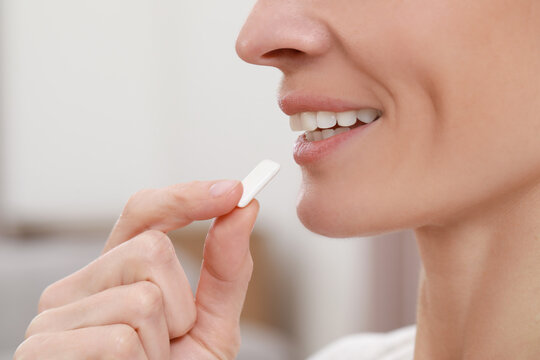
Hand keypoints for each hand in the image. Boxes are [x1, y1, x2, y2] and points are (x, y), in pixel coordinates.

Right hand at [15, 180, 258, 358]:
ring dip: (163, 343)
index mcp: (115, 273)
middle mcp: (78, 285)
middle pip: (150, 249)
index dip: (187, 196)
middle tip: (168, 341)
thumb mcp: (210, 324)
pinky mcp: (43, 350)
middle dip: (181, 303)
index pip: (143, 211)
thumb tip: (245, 209)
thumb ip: (226, 269)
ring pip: (142, 299)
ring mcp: (54, 316)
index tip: (235, 191)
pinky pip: (121, 341)